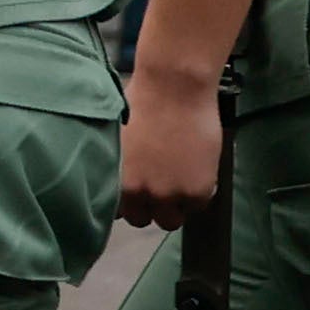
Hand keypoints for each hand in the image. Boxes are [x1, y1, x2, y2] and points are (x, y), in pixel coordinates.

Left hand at [120, 67, 227, 229]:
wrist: (173, 88)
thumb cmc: (140, 103)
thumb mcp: (116, 138)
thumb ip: (116, 165)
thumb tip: (115, 177)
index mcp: (113, 178)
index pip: (115, 210)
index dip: (126, 201)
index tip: (133, 192)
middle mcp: (137, 192)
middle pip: (141, 219)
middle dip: (148, 206)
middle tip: (157, 187)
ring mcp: (168, 194)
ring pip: (169, 221)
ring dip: (173, 206)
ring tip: (175, 183)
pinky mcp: (196, 191)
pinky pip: (196, 208)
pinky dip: (196, 196)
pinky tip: (193, 174)